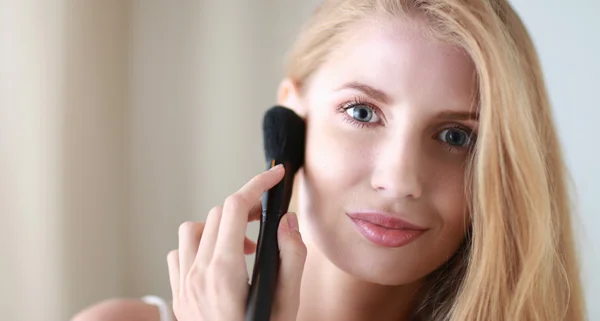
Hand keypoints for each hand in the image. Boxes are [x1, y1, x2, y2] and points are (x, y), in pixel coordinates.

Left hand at [167, 164, 306, 320]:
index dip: (258, 183)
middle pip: (218, 214)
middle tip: (268, 217)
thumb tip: (285, 221)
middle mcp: (197, 274)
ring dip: (220, 226)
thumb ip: (291, 257)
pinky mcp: (178, 295)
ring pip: (194, 229)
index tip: (276, 175)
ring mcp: (183, 285)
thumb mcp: (288, 302)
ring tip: (243, 244)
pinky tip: (218, 260)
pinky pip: (180, 252)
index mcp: (224, 272)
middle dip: (246, 205)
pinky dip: (199, 245)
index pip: (236, 207)